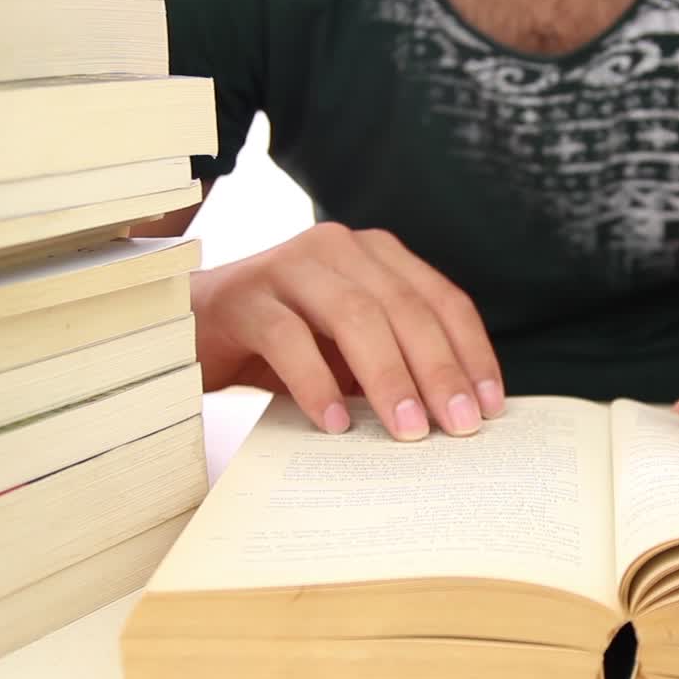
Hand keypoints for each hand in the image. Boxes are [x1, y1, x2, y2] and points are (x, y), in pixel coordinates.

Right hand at [192, 222, 503, 439]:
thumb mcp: (350, 354)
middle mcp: (338, 247)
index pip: (443, 300)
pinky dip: (317, 383)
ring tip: (408, 431)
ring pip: (355, 316)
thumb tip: (458, 415)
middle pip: (406, 308)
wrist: (188, 330)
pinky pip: (287, 337)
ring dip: (389, 378)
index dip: (471, 353)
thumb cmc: (283, 348)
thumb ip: (397, 365)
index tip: (490, 407)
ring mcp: (287, 265)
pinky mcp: (241, 295)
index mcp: (377, 256)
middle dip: (439, 371)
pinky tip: (336, 424)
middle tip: (459, 426)